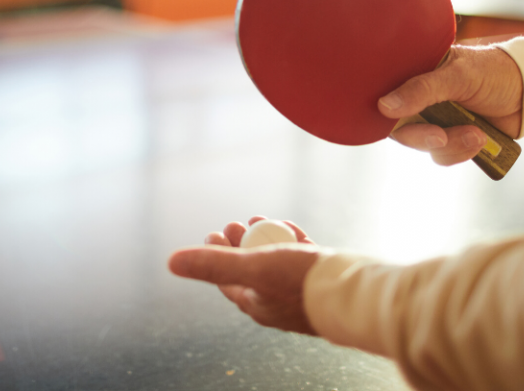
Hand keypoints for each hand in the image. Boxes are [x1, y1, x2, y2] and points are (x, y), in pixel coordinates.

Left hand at [168, 217, 320, 334]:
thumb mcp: (253, 267)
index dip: (216, 256)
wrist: (352, 292)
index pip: (227, 280)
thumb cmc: (301, 283)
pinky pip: (300, 258)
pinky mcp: (319, 279)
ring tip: (259, 220)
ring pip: (275, 260)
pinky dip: (291, 240)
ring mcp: (299, 291)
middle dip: (241, 244)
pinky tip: (290, 226)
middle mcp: (276, 301)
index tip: (214, 232)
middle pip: (251, 269)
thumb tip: (171, 262)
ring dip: (265, 238)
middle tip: (236, 223)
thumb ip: (214, 265)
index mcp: (256, 304)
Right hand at [378, 44, 522, 165]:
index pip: (387, 97)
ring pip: (424, 146)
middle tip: (441, 136)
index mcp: (417, 74)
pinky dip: (461, 152)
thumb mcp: (458, 76)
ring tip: (477, 134)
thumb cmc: (495, 71)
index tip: (393, 122)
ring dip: (451, 145)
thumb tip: (384, 107)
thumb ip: (421, 90)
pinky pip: (443, 155)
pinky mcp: (453, 138)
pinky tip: (480, 139)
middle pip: (401, 129)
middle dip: (422, 137)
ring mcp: (437, 120)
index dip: (385, 114)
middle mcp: (421, 99)